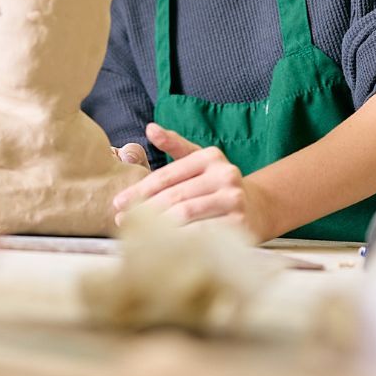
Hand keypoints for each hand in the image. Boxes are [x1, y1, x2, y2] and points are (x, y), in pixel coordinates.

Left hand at [111, 122, 274, 240]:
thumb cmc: (216, 185)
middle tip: (122, 221)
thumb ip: (174, 144)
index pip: (167, 175)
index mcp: (211, 156)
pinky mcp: (240, 224)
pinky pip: (201, 235)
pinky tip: (162, 247)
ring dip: (157, 227)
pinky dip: (178, 241)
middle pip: (174, 197)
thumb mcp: (199, 160)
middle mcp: (225, 175)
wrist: (257, 208)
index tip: (118, 203)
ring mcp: (234, 200)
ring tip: (136, 235)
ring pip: (186, 216)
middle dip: (144, 210)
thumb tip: (150, 128)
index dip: (139, 190)